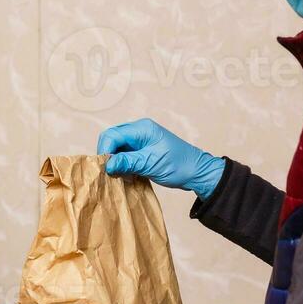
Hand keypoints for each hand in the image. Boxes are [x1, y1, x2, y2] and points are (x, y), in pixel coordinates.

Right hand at [97, 117, 223, 198]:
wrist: (197, 172)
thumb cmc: (178, 166)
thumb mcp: (150, 164)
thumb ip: (127, 162)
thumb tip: (107, 165)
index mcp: (141, 129)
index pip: (112, 135)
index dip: (105, 151)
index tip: (105, 168)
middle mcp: (139, 130)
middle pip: (112, 138)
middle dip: (107, 154)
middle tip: (108, 171)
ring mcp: (140, 140)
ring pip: (117, 146)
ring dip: (114, 159)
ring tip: (115, 174)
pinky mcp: (142, 149)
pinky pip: (125, 153)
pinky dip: (121, 163)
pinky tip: (123, 173)